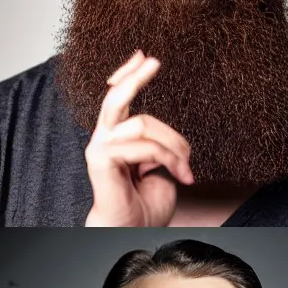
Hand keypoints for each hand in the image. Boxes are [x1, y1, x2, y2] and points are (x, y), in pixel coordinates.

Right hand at [84, 50, 194, 226]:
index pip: (119, 96)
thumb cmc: (145, 204)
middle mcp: (106, 137)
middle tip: (154, 61)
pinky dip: (167, 158)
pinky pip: (143, 145)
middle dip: (136, 76)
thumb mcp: (162, 167)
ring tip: (185, 168)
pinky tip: (178, 173)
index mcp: (118, 136)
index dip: (129, 74)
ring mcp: (102, 147)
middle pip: (117, 97)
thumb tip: (172, 137)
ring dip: (174, 146)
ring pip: (143, 124)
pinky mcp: (102, 159)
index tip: (143, 56)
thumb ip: (162, 146)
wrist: (133, 230)